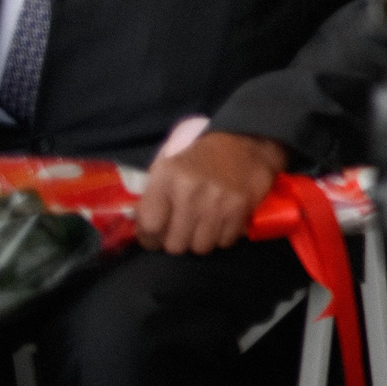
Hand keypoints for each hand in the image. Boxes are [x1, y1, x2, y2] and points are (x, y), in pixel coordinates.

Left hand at [136, 130, 285, 254]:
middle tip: (183, 229)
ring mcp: (217, 201)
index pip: (149, 226)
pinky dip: (223, 236)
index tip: (156, 235)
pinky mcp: (240, 208)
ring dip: (201, 240)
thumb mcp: (168, 161)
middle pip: (175, 244)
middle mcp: (190, 190)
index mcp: (167, 176)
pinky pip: (225, 242)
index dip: (150, 237)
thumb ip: (152, 192)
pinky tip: (222, 220)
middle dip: (177, 240)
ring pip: (201, 247)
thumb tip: (139, 222)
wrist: (247, 138)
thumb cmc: (200, 154)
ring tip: (204, 224)